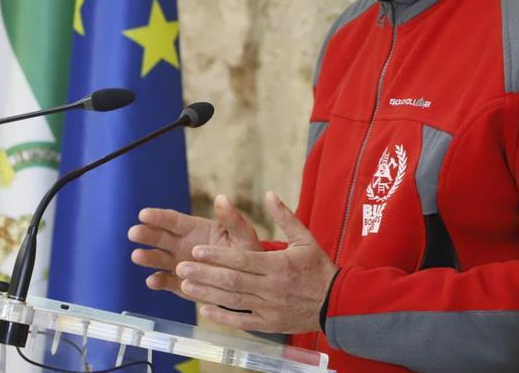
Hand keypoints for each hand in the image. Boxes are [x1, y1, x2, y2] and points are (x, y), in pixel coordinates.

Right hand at [128, 194, 261, 299]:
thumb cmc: (245, 252)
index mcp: (195, 229)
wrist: (247, 281)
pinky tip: (152, 281)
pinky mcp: (179, 284)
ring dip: (147, 257)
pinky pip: (166, 281)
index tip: (144, 214)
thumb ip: (232, 219)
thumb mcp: (243, 235)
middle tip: (134, 232)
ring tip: (137, 256)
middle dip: (146, 234)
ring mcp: (179, 264)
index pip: (173, 220)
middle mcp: (182, 245)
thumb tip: (223, 198)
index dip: (159, 217)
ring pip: (158, 259)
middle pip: (160, 237)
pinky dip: (158, 282)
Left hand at [177, 191, 337, 333]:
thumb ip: (285, 217)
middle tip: (182, 266)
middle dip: (205, 273)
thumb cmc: (319, 268)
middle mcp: (272, 287)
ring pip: (233, 300)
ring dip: (207, 293)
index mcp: (279, 265)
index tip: (196, 250)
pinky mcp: (269, 324)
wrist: (336, 303)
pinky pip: (242, 321)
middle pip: (233, 280)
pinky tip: (204, 310)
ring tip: (185, 284)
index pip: (242, 259)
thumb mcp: (305, 239)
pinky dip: (222, 317)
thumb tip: (269, 194)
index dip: (217, 255)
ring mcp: (269, 308)